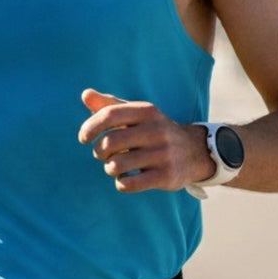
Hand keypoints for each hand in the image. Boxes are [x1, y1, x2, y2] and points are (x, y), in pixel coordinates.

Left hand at [78, 89, 213, 193]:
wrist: (194, 151)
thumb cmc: (153, 130)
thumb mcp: (136, 114)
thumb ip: (109, 105)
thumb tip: (85, 94)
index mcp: (146, 111)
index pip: (109, 114)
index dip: (90, 126)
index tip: (83, 138)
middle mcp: (156, 130)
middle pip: (110, 142)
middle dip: (99, 151)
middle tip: (101, 154)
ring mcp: (163, 154)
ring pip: (117, 165)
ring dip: (109, 168)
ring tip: (113, 167)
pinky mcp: (166, 176)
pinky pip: (130, 184)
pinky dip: (121, 183)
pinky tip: (124, 179)